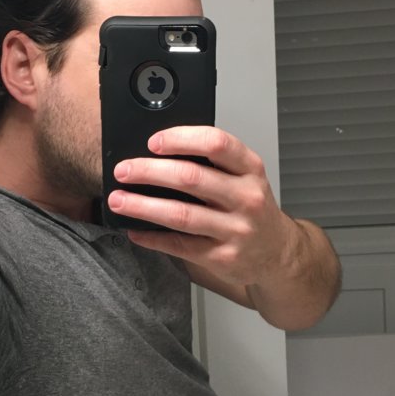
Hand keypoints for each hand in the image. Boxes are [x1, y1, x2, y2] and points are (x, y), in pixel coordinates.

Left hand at [107, 126, 296, 287]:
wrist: (277, 252)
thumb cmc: (251, 208)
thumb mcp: (244, 177)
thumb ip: (213, 163)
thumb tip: (157, 153)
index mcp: (250, 169)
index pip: (216, 143)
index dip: (180, 139)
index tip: (152, 142)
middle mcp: (246, 198)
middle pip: (190, 178)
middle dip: (149, 171)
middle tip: (123, 170)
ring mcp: (236, 230)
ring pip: (180, 214)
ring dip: (142, 206)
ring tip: (118, 200)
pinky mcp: (222, 257)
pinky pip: (179, 245)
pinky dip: (152, 237)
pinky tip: (135, 230)